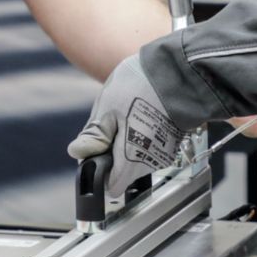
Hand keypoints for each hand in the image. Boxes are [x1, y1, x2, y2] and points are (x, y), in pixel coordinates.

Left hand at [67, 55, 188, 199]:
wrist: (179, 70)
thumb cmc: (141, 87)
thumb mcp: (108, 108)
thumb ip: (95, 136)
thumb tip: (77, 153)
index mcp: (131, 159)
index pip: (111, 185)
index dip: (100, 170)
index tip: (97, 151)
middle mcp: (150, 163)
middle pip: (124, 172)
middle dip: (114, 153)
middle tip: (113, 124)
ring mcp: (164, 153)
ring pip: (137, 159)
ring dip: (129, 143)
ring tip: (131, 115)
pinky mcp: (172, 143)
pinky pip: (151, 148)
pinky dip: (144, 136)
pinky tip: (144, 114)